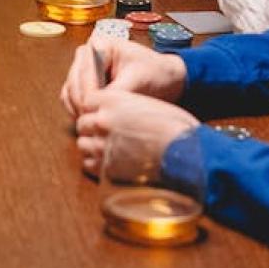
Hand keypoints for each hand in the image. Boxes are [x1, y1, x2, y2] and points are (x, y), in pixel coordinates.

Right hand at [59, 38, 186, 115]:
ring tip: (92, 124)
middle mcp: (86, 54)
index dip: (89, 96)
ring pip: (69, 92)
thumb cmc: (155, 73)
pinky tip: (91, 121)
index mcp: (99, 44)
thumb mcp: (138, 81)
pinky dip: (78, 110)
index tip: (95, 114)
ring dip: (77, 109)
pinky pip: (72, 99)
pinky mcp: (83, 84)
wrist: (165, 78)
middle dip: (82, 104)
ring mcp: (82, 69)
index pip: (86, 74)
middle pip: (74, 83)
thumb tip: (99, 106)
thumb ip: (116, 92)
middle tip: (92, 123)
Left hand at [71, 90, 198, 176]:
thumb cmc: (175, 127)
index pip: (87, 100)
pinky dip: (95, 162)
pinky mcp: (105, 167)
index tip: (101, 113)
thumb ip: (125, 105)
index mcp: (113, 100)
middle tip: (104, 133)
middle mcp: (103, 120)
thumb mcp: (148, 104)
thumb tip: (113, 112)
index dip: (94, 108)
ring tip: (108, 148)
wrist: (186, 153)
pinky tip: (109, 161)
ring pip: (82, 144)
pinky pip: (88, 163)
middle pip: (82, 123)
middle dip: (91, 128)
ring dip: (92, 146)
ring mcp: (102, 145)